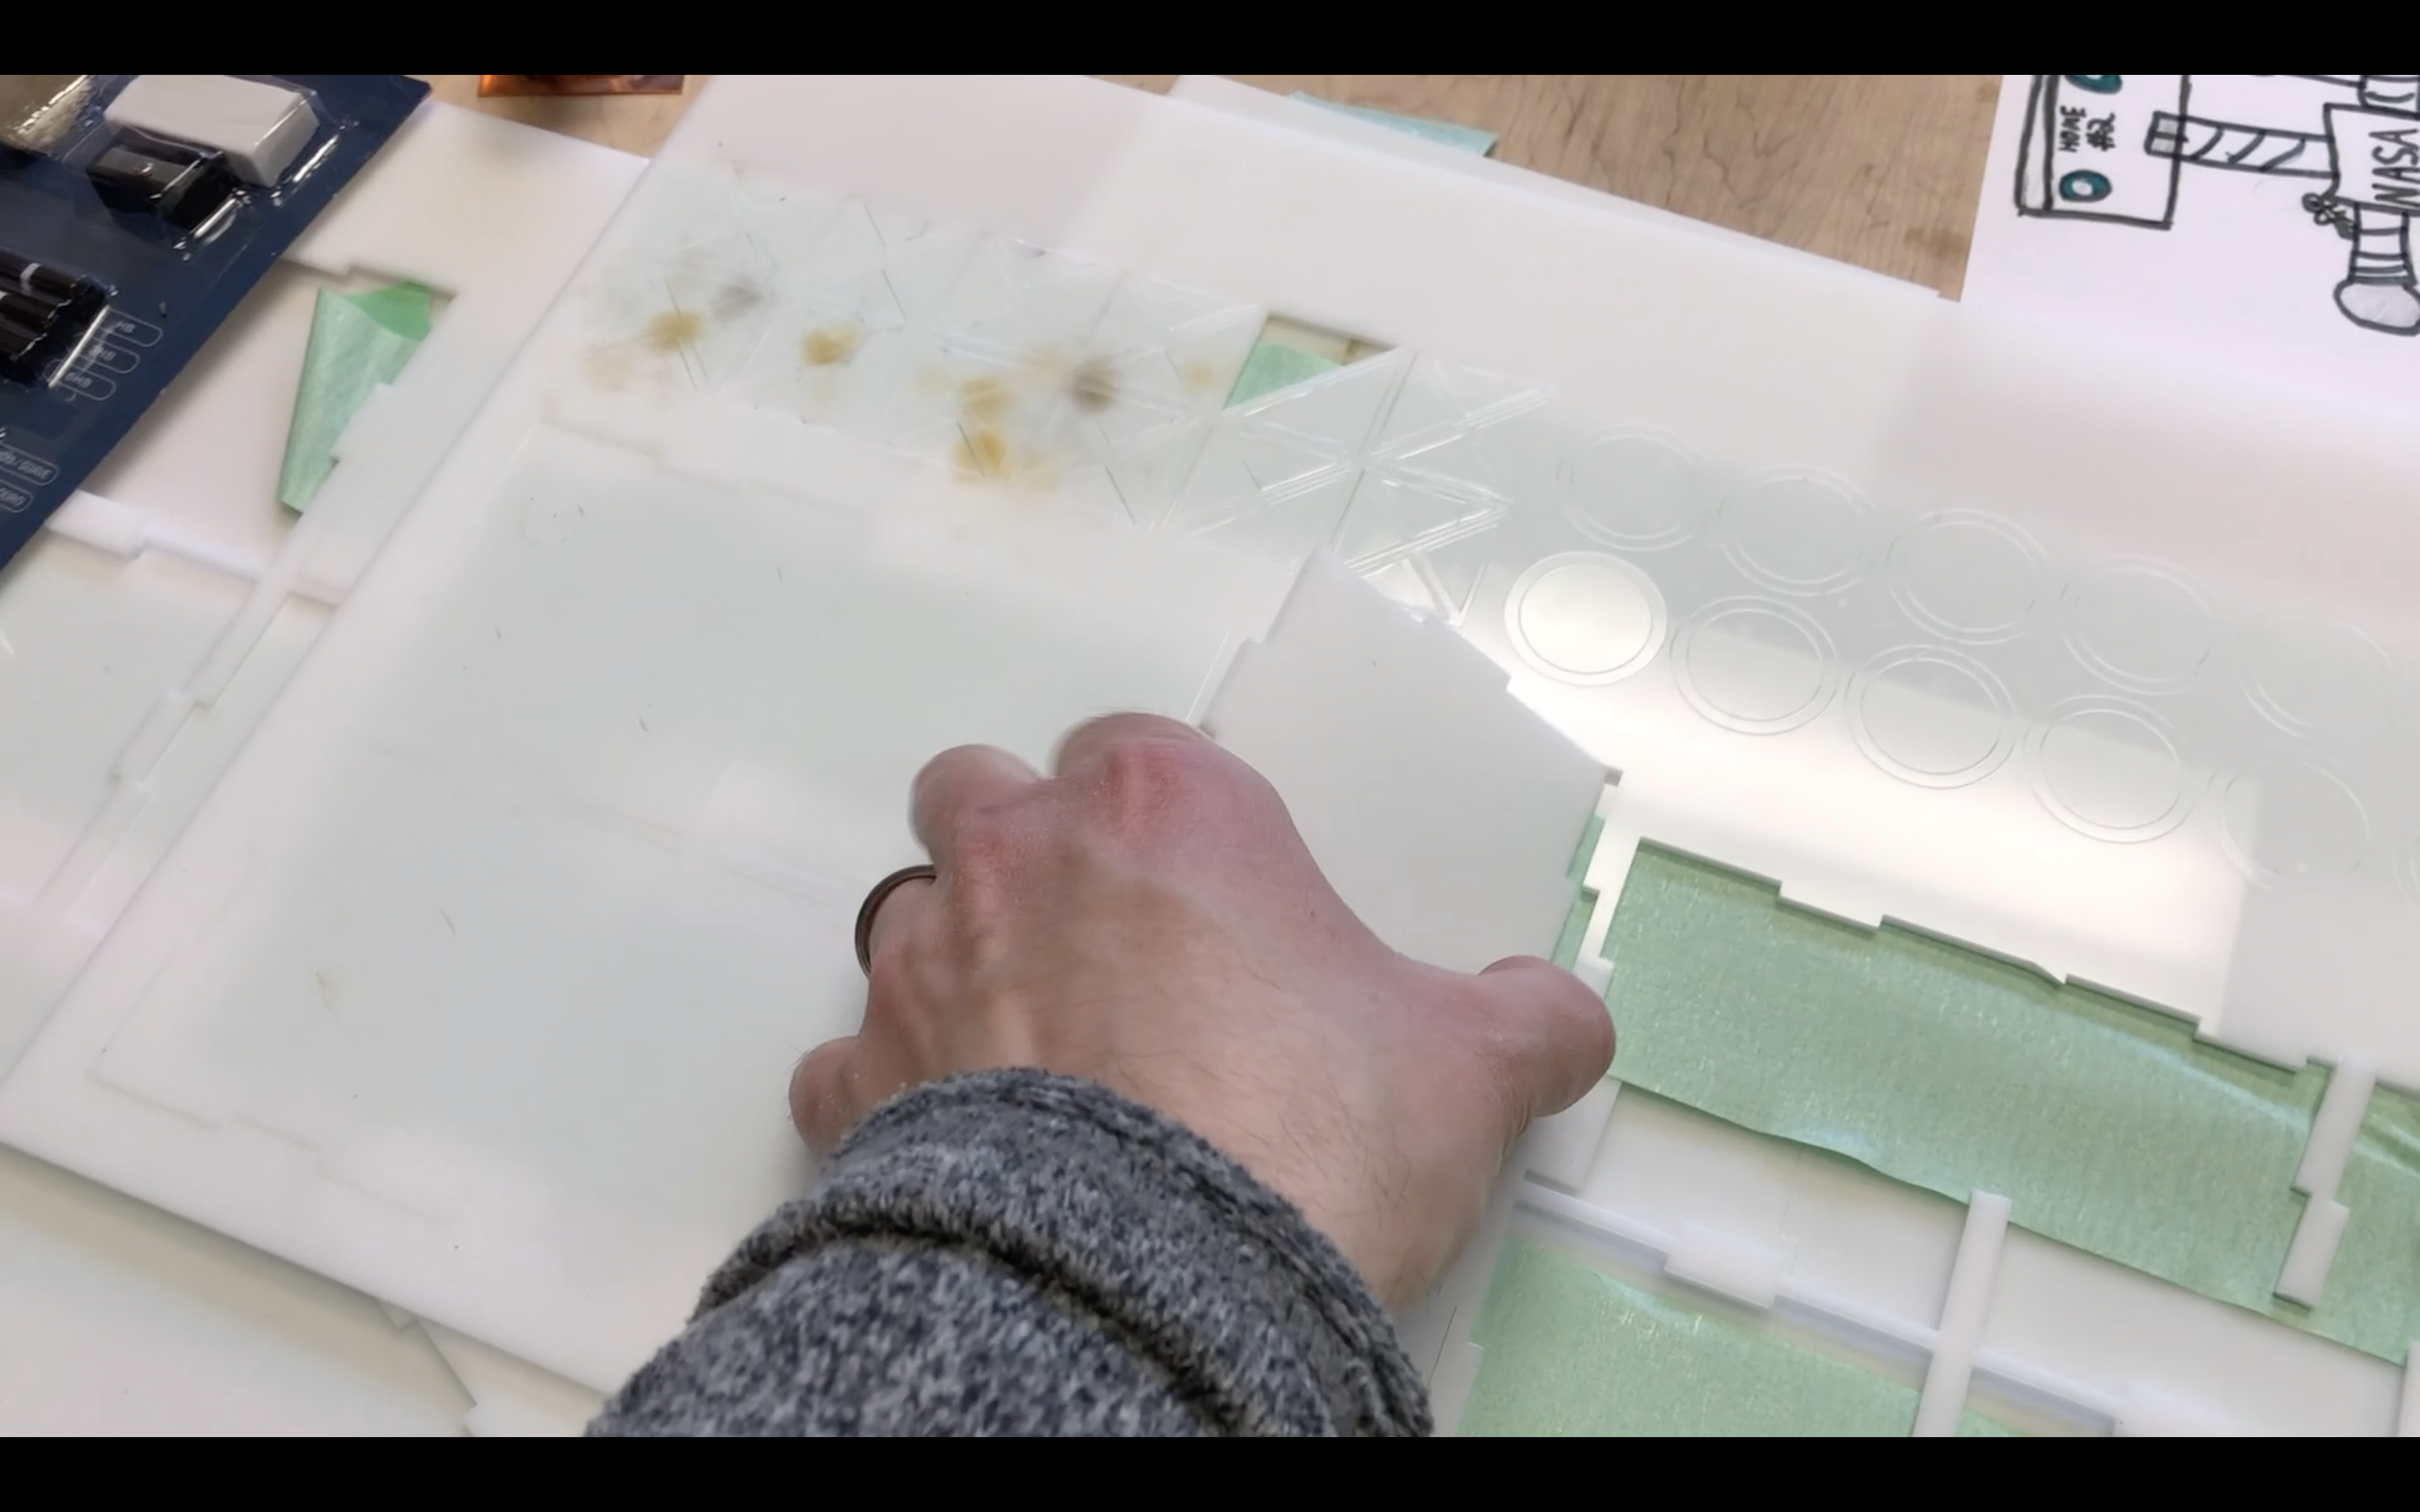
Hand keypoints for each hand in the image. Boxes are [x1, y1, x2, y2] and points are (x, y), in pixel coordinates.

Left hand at [791, 713, 1613, 1307]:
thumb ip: (1526, 1020)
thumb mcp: (1470, 1072)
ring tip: (1032, 1042)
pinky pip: (847, 1059)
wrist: (1152, 1289)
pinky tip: (960, 1135)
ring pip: (905, 911)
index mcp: (1164, 805)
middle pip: (982, 790)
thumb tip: (1561, 1019)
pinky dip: (891, 1085)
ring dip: (955, 957)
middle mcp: (1021, 856)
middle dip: (1023, 841)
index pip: (1134, 743)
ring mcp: (925, 966)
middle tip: (1100, 932)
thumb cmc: (1300, 1143)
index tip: (1207, 878)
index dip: (1166, 806)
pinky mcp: (859, 1085)